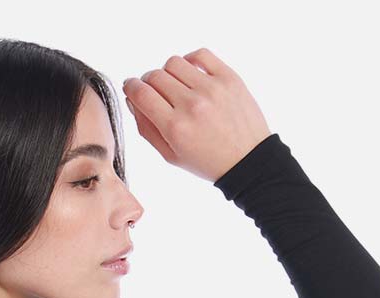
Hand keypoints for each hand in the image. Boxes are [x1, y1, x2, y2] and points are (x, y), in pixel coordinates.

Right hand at [122, 48, 271, 182]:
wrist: (248, 160)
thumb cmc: (208, 161)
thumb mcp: (171, 155)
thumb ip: (147, 128)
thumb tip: (133, 100)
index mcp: (175, 128)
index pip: (141, 93)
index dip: (131, 87)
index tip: (131, 87)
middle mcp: (192, 105)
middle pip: (155, 76)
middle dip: (149, 82)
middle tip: (156, 92)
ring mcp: (211, 89)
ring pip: (174, 63)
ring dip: (168, 72)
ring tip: (176, 86)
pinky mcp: (228, 78)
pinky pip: (200, 54)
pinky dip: (189, 60)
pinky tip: (191, 75)